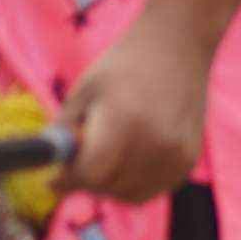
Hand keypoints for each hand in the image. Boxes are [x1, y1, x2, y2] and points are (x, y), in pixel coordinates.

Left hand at [56, 11, 212, 208]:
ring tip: (104, 155)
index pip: (90, 173)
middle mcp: (154, 141)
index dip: (67, 180)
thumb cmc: (122, 65)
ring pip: (130, 195)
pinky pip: (153, 188)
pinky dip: (134, 182)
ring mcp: (175, 153)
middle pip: (108, 187)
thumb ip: (64, 132)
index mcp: (123, 120)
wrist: (177, 45)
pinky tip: (129, 155)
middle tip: (76, 165)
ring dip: (110, 186)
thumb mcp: (83, 91)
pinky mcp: (188, 159)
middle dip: (86, 181)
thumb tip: (52, 168)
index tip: (52, 181)